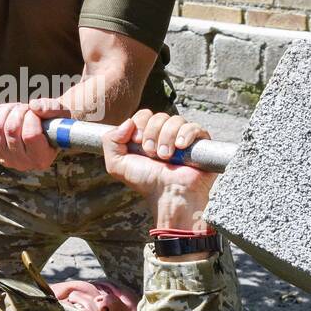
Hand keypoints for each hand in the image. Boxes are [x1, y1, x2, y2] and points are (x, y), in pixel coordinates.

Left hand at [0, 99, 64, 172]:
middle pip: (11, 130)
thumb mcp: (61, 113)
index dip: (31, 117)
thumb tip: (34, 106)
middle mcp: (22, 163)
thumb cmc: (53, 122)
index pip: (30, 135)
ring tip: (16, 108)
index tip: (36, 112)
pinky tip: (3, 110)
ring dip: (6, 110)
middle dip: (18, 111)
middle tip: (26, 108)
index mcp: (42, 158)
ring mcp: (5, 159)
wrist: (40, 131)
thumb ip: (52, 108)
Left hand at [101, 110, 214, 230]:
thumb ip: (110, 141)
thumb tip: (127, 122)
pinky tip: (181, 147)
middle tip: (152, 153)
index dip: (140, 125)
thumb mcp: (117, 164)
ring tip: (165, 156)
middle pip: (159, 116)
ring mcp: (183, 137)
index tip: (138, 143)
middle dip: (152, 133)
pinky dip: (186, 134)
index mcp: (148, 135)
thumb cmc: (146, 182)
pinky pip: (195, 127)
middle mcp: (166, 134)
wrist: (168, 195)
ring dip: (167, 137)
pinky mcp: (200, 143)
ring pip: (176, 120)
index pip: (144, 115)